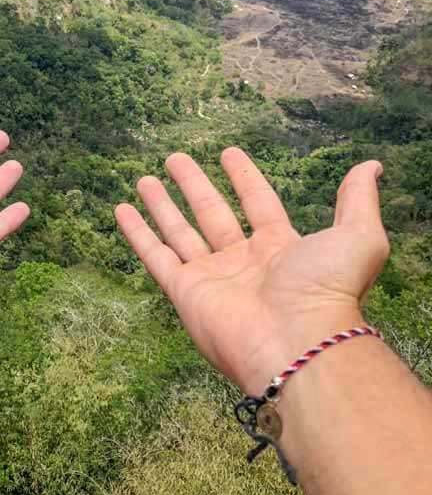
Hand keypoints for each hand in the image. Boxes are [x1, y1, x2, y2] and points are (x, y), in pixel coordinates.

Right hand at [115, 148, 388, 394]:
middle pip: (212, 213)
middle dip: (194, 184)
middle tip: (175, 157)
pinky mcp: (185, 292)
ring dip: (162, 204)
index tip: (228, 151)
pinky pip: (156, 257)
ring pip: (180, 232)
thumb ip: (358, 200)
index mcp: (280, 249)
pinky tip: (122, 209)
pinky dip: (138, 234)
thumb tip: (371, 166)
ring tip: (145, 177)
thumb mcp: (358, 236)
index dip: (244, 176)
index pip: (258, 202)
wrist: (296, 343)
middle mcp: (243, 262)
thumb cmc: (328, 291)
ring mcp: (211, 278)